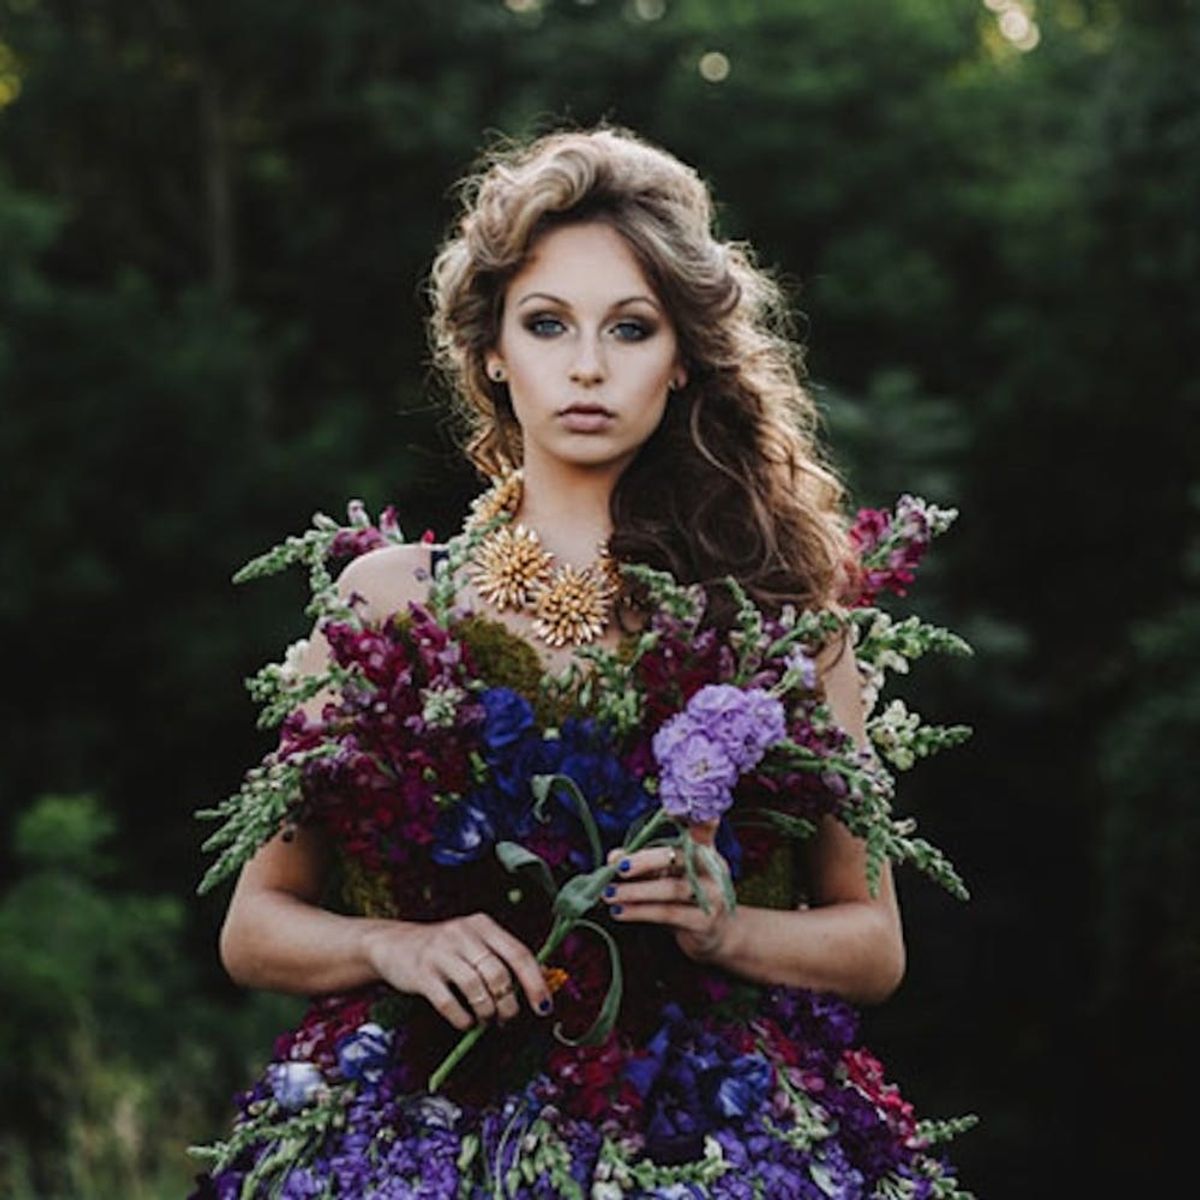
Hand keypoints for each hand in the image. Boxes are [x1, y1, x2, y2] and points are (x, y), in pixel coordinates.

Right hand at [361, 913, 553, 1031]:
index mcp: (483, 925)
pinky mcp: (421, 974)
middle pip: (498, 974)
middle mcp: (463, 933)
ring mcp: (441, 952)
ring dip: (487, 1013)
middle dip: (509, 1005)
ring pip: (476, 988)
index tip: (544, 1007)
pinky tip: (466, 1022)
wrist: (394, 944)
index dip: (535, 982)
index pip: (518, 953)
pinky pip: (449, 1003)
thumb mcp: (474, 943)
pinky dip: (462, 1018)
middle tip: (508, 1019)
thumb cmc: (446, 950)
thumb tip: (541, 983)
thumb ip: (503, 959)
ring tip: (487, 1021)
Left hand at [603, 823, 735, 963]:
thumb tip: (613, 857)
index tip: (674, 809)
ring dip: (635, 891)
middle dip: (644, 860)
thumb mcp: (665, 875)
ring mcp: (713, 895)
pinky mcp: (705, 922)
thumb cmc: (685, 898)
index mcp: (705, 849)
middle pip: (679, 857)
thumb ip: (642, 863)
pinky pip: (668, 914)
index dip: (693, 817)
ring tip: (609, 894)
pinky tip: (620, 911)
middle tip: (618, 866)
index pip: (702, 828)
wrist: (715, 936)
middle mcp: (713, 868)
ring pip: (671, 889)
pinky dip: (640, 912)